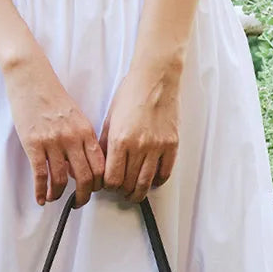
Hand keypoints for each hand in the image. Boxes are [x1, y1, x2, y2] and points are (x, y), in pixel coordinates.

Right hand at [4, 58, 104, 206]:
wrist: (31, 77)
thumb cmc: (52, 97)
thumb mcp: (75, 117)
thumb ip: (81, 141)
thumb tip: (79, 168)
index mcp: (86, 131)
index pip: (100, 166)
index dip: (98, 184)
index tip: (92, 190)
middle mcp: (72, 138)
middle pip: (85, 177)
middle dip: (83, 196)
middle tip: (77, 203)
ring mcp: (53, 141)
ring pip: (62, 179)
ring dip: (58, 194)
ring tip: (54, 198)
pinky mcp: (34, 144)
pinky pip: (40, 175)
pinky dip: (41, 191)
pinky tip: (40, 199)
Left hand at [100, 64, 179, 203]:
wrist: (155, 78)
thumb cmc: (131, 94)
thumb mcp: (109, 119)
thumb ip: (105, 145)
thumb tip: (100, 166)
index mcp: (120, 140)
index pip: (112, 179)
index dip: (108, 187)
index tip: (109, 185)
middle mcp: (139, 146)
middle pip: (129, 184)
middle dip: (122, 192)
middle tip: (121, 191)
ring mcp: (157, 146)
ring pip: (146, 183)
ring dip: (139, 193)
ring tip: (135, 193)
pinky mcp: (172, 144)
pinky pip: (165, 174)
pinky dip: (157, 181)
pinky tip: (152, 180)